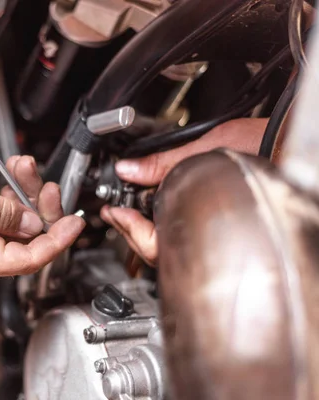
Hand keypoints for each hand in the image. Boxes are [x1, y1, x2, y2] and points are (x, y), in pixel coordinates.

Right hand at [0, 155, 84, 279]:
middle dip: (38, 210)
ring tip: (24, 168)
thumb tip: (31, 225)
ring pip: (9, 226)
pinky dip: (3, 198)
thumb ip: (4, 213)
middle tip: (47, 185)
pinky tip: (8, 176)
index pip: (29, 259)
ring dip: (20, 197)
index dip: (56, 240)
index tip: (74, 223)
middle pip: (22, 242)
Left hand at [100, 118, 268, 264]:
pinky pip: (184, 239)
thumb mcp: (209, 147)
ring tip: (126, 214)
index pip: (153, 243)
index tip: (112, 213)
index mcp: (205, 219)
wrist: (292, 145)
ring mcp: (215, 234)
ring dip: (144, 231)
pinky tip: (156, 214)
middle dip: (129, 232)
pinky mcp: (220, 228)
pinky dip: (162, 228)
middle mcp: (209, 235)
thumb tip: (128, 169)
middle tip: (112, 214)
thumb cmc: (268, 147)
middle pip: (157, 251)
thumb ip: (165, 161)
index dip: (127, 228)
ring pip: (170, 249)